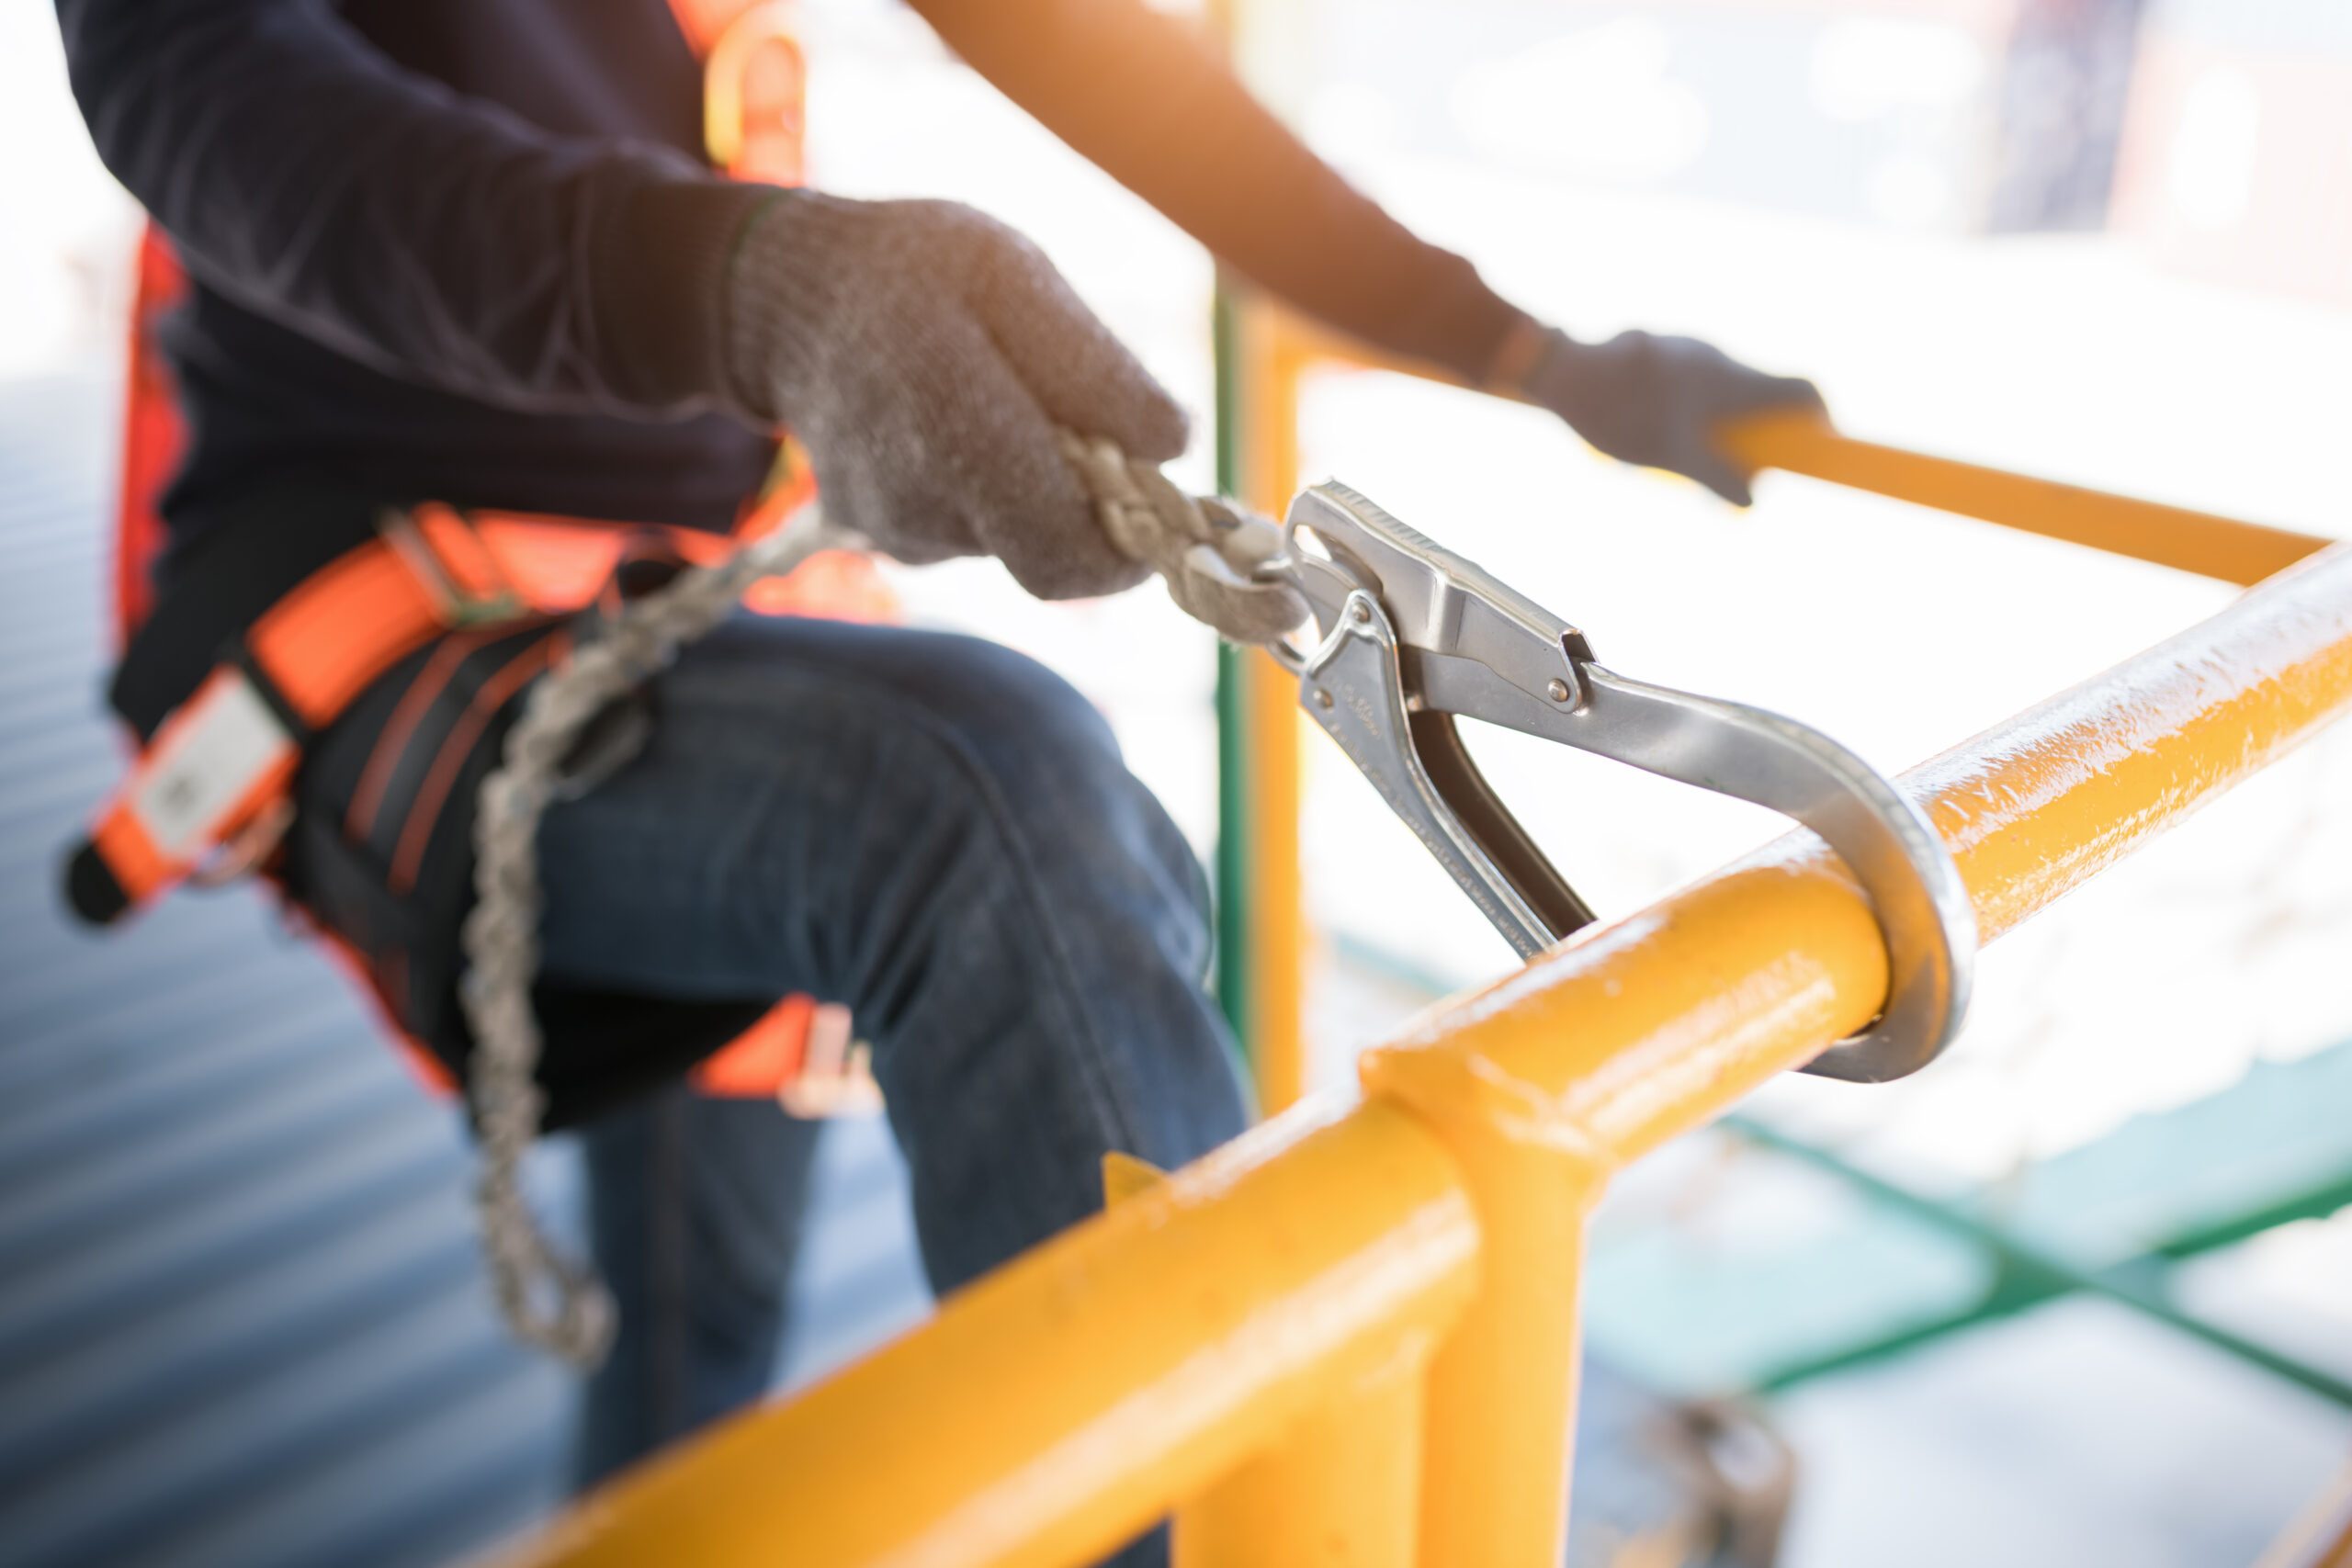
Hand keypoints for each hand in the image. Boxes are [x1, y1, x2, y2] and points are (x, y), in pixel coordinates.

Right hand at [725, 192, 1187, 598]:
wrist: (787, 299)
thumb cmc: (917, 271)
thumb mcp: (1011, 274)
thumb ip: (1093, 366)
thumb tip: (1173, 445)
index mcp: (954, 424)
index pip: (1063, 553)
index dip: (1129, 543)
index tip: (1153, 485)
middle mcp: (919, 500)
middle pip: (1048, 554)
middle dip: (1088, 506)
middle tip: (1089, 431)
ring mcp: (897, 530)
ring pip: (1011, 537)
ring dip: (1033, 485)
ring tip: (1000, 397)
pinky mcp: (887, 536)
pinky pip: (972, 528)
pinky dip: (991, 487)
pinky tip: (958, 421)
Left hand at [1519, 325, 1823, 506]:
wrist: (1564, 369)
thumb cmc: (1622, 412)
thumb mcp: (1674, 456)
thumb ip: (1717, 479)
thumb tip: (1751, 500)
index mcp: (1734, 380)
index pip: (1802, 388)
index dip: (1818, 418)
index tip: (1810, 447)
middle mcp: (1720, 358)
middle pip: (1760, 394)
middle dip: (1753, 433)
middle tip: (1725, 467)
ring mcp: (1690, 350)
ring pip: (1720, 390)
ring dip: (1712, 423)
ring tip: (1669, 450)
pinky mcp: (1661, 350)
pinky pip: (1688, 383)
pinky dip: (1682, 409)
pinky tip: (1643, 427)